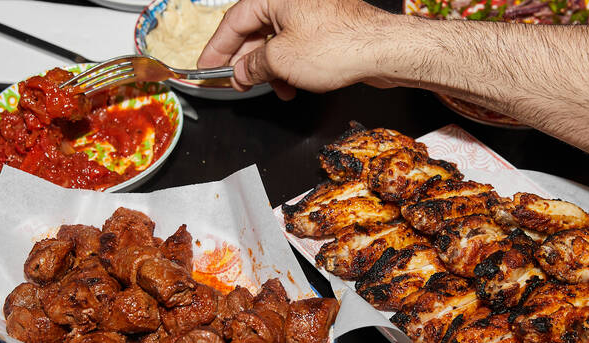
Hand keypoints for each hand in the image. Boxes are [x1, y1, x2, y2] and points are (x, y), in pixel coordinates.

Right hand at [197, 0, 392, 99]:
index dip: (216, 48)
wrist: (382, 50)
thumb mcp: (281, 60)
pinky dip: (289, 67)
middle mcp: (292, 0)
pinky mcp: (325, 28)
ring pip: (277, 42)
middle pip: (255, 31)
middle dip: (246, 62)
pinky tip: (292, 85)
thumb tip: (241, 72)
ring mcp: (310, 13)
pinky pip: (296, 47)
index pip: (234, 21)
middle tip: (237, 84)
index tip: (206, 67)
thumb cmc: (339, 44)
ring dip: (270, 69)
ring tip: (273, 89)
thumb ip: (252, 65)